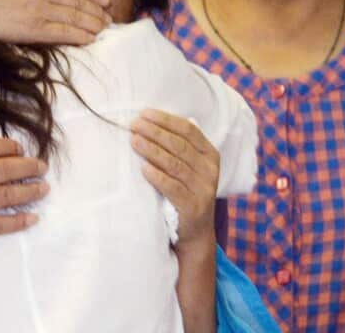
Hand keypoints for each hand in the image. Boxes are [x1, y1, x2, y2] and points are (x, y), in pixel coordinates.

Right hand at [0, 0, 110, 44]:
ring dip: (92, 23)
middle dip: (96, 10)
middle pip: (77, 1)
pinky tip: (90, 38)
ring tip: (103, 28)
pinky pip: (63, 33)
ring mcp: (39, 10)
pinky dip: (79, 35)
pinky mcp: (32, 29)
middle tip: (109, 16)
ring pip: (74, 17)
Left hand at [131, 109, 219, 246]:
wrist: (194, 232)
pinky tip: (143, 168)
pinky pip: (173, 187)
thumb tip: (148, 122)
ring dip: (152, 150)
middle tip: (134, 125)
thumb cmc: (184, 191)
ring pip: (175, 164)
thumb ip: (177, 147)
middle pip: (180, 146)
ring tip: (134, 141)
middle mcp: (210, 170)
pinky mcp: (193, 207)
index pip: (189, 130)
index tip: (144, 114)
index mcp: (210, 155)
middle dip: (155, 132)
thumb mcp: (188, 167)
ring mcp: (204, 189)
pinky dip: (157, 176)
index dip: (166, 120)